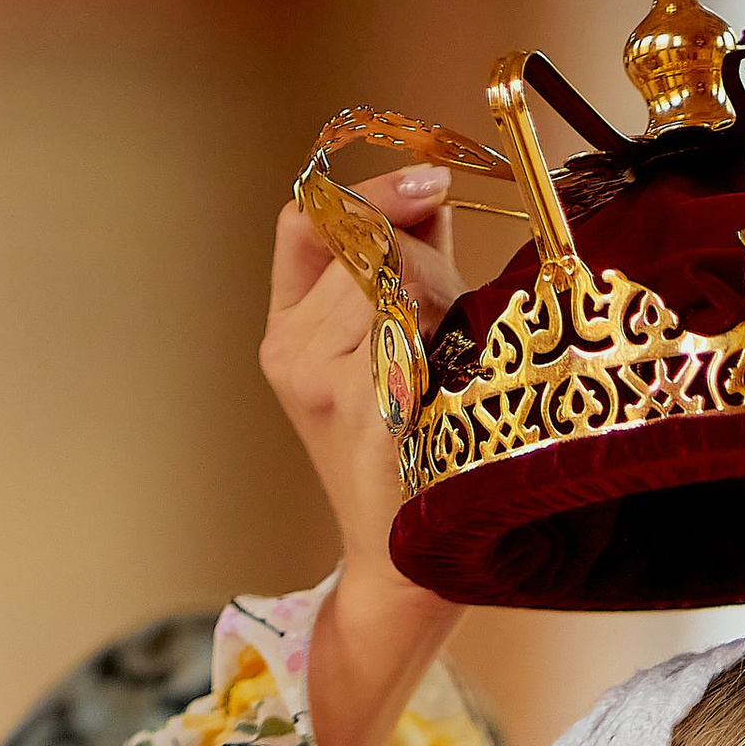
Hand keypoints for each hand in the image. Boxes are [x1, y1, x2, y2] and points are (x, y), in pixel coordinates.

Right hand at [260, 175, 466, 745]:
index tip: (430, 182)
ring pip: (392, 276)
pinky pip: (414, 322)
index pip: (305, 220)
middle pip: (364, 241)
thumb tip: (430, 186)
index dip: (366, 189)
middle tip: (457, 301)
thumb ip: (406, 265)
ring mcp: (322, 382)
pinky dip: (449, 334)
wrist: (409, 563)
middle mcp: (290, 354)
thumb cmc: (422, 452)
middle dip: (425, 252)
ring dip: (443, 293)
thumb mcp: (400, 345)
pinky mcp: (363, 405)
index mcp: (287, 336)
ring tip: (454, 357)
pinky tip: (452, 379)